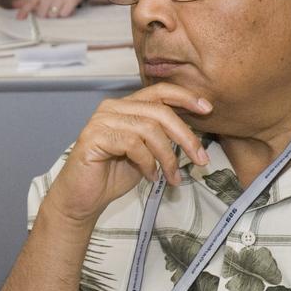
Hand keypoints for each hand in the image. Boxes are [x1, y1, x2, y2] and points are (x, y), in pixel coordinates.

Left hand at [14, 0, 87, 19]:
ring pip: (54, 16)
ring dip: (57, 14)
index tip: (19, 18)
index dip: (24, 11)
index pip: (30, 3)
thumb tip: (15, 4)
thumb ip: (29, 1)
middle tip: (51, 8)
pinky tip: (66, 7)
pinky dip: (66, 13)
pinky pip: (64, 14)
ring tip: (60, 6)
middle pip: (43, 14)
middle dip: (47, 14)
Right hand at [42, 83, 212, 227]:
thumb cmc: (112, 176)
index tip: (207, 108)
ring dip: (167, 156)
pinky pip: (133, 144)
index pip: (159, 91)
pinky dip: (148, 163)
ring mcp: (101, 121)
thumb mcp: (146, 152)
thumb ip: (161, 137)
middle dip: (185, 136)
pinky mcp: (94, 137)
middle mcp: (112, 108)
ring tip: (171, 177)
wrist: (83, 199)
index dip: (185, 97)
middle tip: (200, 159)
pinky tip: (150, 176)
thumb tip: (192, 134)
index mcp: (125, 106)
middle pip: (159, 111)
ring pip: (149, 128)